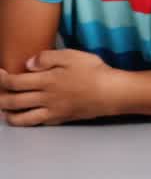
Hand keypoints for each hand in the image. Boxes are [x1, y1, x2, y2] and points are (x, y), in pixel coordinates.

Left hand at [0, 50, 125, 125]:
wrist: (112, 93)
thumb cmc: (95, 72)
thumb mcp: (72, 55)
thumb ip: (48, 57)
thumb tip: (28, 64)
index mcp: (46, 80)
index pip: (14, 82)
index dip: (1, 79)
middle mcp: (45, 98)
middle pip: (12, 101)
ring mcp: (52, 110)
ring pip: (21, 117)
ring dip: (8, 114)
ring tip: (4, 109)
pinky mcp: (60, 119)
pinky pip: (37, 123)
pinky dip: (26, 121)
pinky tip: (25, 117)